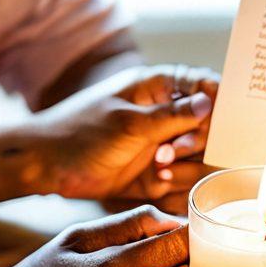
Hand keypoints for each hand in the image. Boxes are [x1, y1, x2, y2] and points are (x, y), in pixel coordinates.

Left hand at [28, 64, 217, 210]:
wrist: (45, 167)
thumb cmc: (80, 134)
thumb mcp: (128, 123)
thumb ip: (171, 116)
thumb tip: (208, 103)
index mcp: (157, 88)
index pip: (203, 85)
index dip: (218, 101)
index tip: (220, 120)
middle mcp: (164, 114)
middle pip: (209, 125)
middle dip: (197, 140)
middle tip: (172, 150)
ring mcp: (161, 144)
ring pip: (199, 155)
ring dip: (185, 164)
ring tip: (159, 167)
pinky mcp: (156, 172)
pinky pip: (182, 177)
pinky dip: (175, 181)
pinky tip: (155, 181)